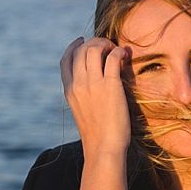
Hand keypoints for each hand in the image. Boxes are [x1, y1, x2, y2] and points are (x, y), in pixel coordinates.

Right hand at [60, 36, 131, 158]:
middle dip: (94, 42)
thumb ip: (84, 96)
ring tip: (116, 50)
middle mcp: (78, 84)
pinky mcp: (110, 86)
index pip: (65, 60)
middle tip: (107, 46)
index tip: (82, 40)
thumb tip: (95, 84)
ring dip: (106, 44)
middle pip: (81, 50)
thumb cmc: (97, 136)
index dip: (73, 46)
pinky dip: (119, 51)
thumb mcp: (82, 112)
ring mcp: (93, 84)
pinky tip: (125, 55)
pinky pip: (113, 58)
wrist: (103, 149)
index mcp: (69, 91)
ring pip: (94, 49)